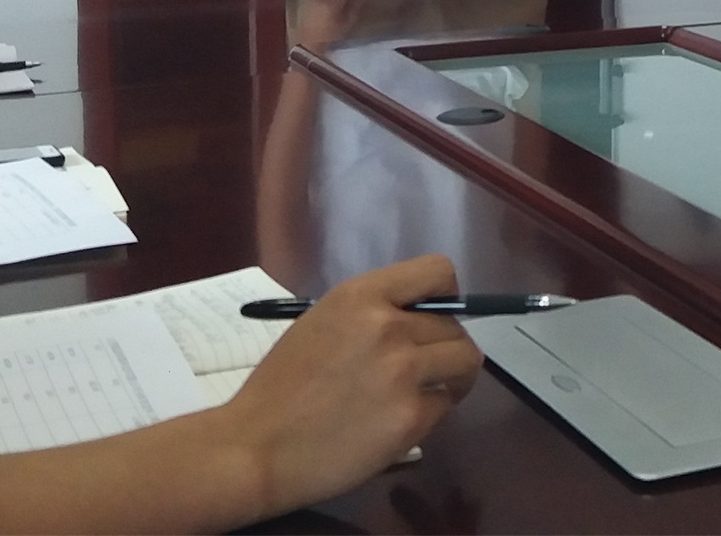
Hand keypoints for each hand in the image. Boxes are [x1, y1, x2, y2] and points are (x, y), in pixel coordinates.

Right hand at [224, 255, 481, 511]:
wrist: (255, 448)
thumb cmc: (279, 388)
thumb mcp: (321, 324)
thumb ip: (370, 316)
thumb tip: (419, 321)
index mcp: (360, 296)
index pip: (437, 272)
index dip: (447, 297)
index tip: (436, 317)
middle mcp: (388, 326)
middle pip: (454, 326)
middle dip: (443, 346)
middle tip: (421, 369)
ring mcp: (403, 372)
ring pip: (465, 361)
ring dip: (452, 376)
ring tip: (428, 391)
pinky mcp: (411, 417)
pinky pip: (447, 403)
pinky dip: (433, 412)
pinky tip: (402, 420)